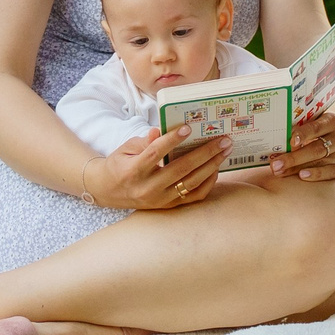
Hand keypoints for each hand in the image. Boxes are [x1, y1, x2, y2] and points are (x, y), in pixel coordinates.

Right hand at [86, 129, 228, 209]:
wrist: (110, 191)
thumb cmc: (121, 164)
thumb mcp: (126, 149)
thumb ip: (144, 141)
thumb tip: (160, 130)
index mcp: (134, 170)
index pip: (155, 153)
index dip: (172, 140)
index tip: (188, 127)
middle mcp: (148, 188)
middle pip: (181, 169)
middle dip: (205, 153)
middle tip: (223, 139)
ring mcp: (160, 200)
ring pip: (191, 184)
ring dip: (212, 166)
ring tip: (225, 151)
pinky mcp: (169, 206)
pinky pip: (194, 197)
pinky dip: (208, 183)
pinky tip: (215, 168)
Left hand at [268, 110, 334, 180]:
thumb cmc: (318, 131)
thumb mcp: (313, 123)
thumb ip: (300, 128)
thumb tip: (275, 137)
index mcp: (332, 121)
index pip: (316, 127)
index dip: (303, 134)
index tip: (290, 142)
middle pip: (315, 149)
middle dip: (293, 158)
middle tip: (275, 164)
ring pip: (320, 162)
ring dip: (297, 168)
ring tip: (281, 172)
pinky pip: (329, 173)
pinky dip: (315, 175)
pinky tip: (302, 176)